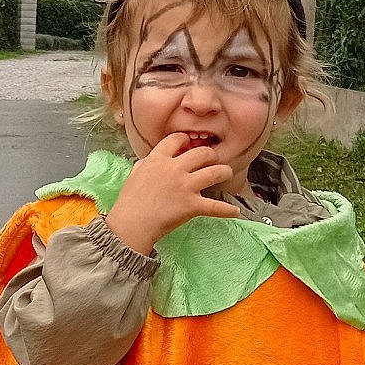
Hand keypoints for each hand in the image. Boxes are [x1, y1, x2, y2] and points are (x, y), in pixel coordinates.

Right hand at [103, 132, 244, 254]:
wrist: (131, 224)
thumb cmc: (129, 202)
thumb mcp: (134, 175)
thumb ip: (145, 165)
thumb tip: (150, 161)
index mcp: (158, 159)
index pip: (176, 139)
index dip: (186, 139)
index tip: (190, 144)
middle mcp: (174, 169)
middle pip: (202, 153)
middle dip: (211, 154)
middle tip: (213, 159)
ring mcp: (185, 186)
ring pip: (215, 172)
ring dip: (224, 172)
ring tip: (227, 173)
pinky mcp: (191, 205)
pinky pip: (215, 206)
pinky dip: (227, 210)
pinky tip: (235, 211)